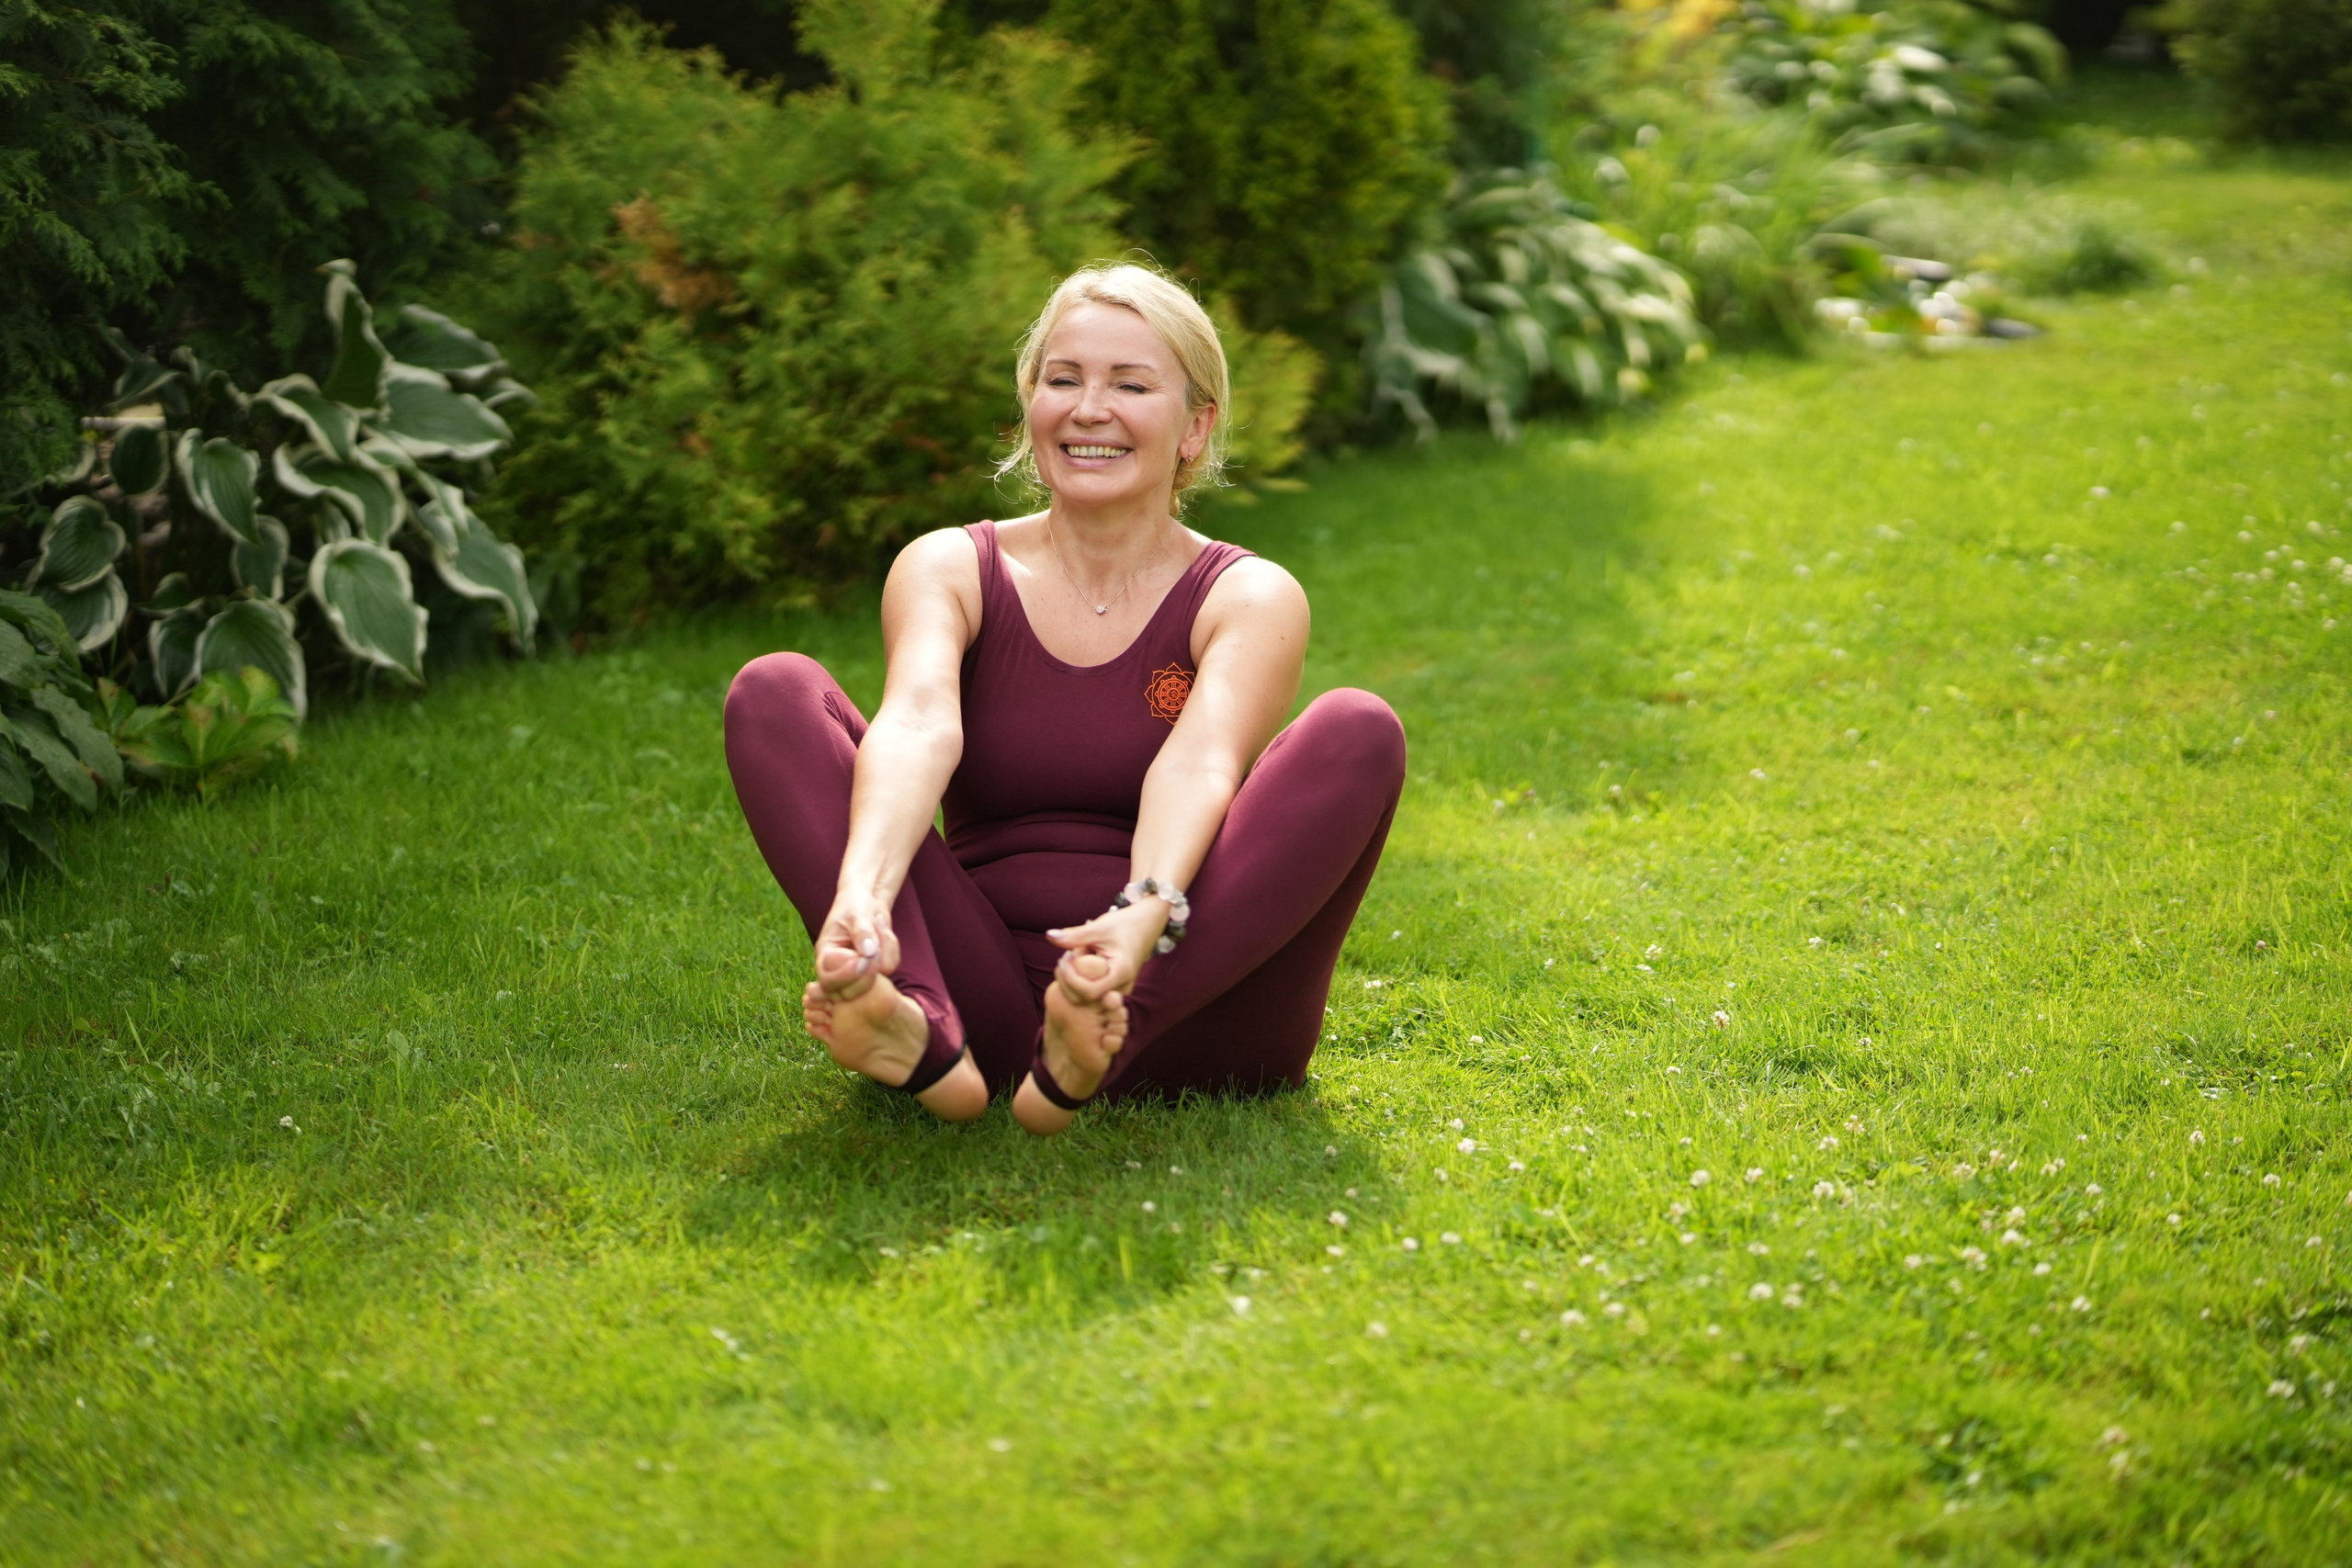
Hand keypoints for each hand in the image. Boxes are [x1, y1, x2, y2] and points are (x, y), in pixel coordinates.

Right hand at [813, 890, 900, 999]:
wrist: (866, 901)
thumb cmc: (855, 904)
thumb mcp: (857, 913)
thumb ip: (862, 932)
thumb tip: (869, 952)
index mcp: (825, 956)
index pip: (830, 981)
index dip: (849, 974)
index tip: (867, 955)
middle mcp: (838, 969)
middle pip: (849, 993)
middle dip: (869, 973)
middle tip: (877, 948)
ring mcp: (857, 972)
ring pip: (874, 981)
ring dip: (884, 953)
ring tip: (879, 926)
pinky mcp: (874, 969)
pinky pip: (889, 968)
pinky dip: (892, 950)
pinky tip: (884, 933)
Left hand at [1045, 898, 1165, 1004]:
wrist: (1146, 924)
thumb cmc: (1124, 924)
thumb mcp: (1098, 928)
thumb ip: (1074, 935)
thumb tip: (1049, 935)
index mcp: (1121, 973)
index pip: (1089, 992)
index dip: (1071, 979)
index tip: (1064, 958)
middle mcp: (1123, 987)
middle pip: (1085, 1000)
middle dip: (1069, 981)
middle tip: (1065, 957)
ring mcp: (1119, 990)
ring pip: (1088, 999)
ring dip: (1074, 981)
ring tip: (1073, 957)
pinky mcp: (1115, 989)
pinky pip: (1093, 993)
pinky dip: (1081, 981)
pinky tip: (1079, 963)